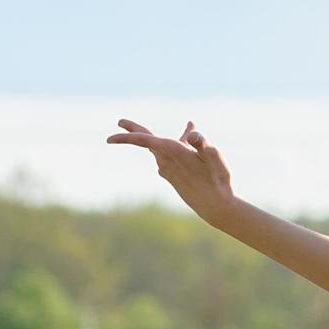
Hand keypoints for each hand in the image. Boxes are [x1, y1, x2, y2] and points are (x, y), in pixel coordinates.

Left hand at [106, 118, 236, 219]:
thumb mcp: (214, 156)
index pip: (144, 140)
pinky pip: (169, 157)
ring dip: (166, 138)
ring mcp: (168, 170)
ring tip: (187, 129)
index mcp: (173, 152)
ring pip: (162, 148)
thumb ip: (202, 142)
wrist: (215, 206)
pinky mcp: (173, 177)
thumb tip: (192, 133)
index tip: (112, 133)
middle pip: (146, 142)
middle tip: (120, 122)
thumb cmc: (216, 179)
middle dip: (133, 132)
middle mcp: (166, 161)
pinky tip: (186, 144)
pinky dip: (174, 147)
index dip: (128, 135)